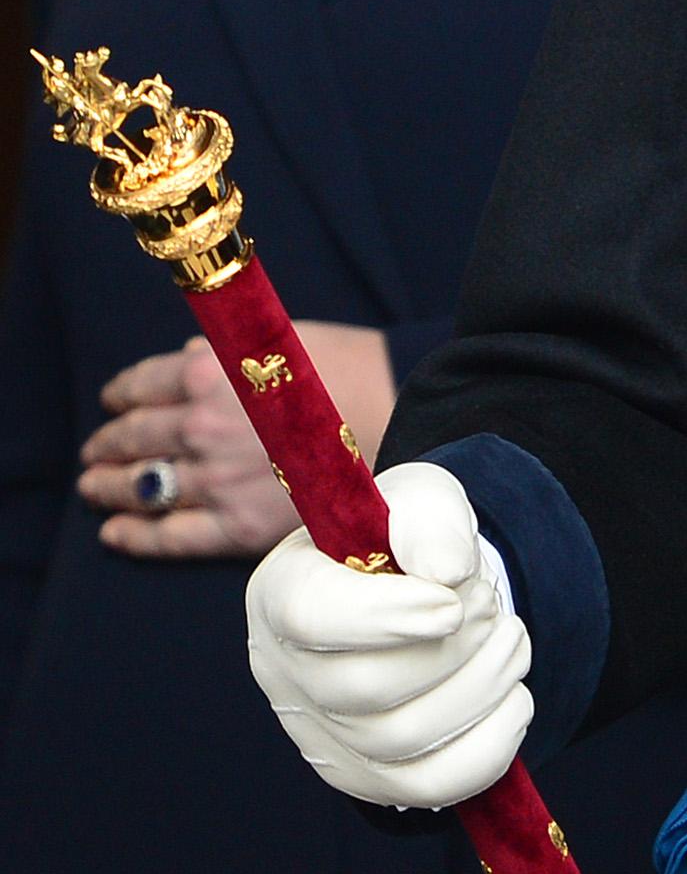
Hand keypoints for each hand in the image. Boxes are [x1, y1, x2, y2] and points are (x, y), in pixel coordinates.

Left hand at [81, 320, 396, 559]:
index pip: (140, 386)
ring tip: (94, 488)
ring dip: (108, 487)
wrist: (404, 415)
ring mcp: (217, 480)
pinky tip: (114, 533)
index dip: (119, 396)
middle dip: (106, 445)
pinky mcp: (238, 526)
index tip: (112, 403)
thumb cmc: (346, 369)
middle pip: (132, 438)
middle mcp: (202, 427)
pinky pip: (171, 536)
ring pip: (141, 486)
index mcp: (207, 373)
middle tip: (94, 452)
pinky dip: (135, 536)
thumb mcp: (276, 337)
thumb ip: (219, 352)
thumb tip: (180, 366)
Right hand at [246, 460, 531, 807]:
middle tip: (491, 605)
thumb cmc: (408, 541)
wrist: (424, 591)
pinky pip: (430, 785)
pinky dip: (489, 744)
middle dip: (452, 646)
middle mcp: (285, 673)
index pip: (311, 617)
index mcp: (282, 592)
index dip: (386, 616)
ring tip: (510, 639)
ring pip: (402, 739)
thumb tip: (447, 570)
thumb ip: (430, 518)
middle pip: (363, 688)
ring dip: (481, 686)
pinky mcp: (368, 777)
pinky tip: (513, 697)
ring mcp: (322, 735)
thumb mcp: (422, 501)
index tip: (452, 601)